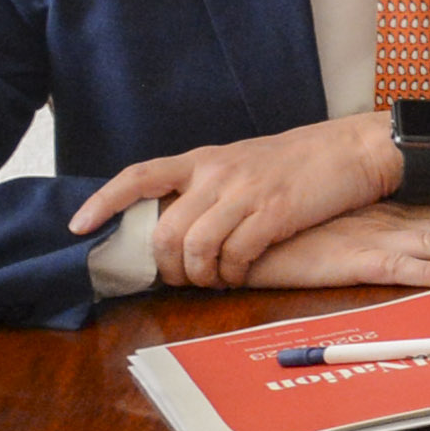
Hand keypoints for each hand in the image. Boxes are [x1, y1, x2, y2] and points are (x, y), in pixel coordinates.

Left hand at [68, 113, 400, 286]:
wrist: (351, 150)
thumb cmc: (298, 162)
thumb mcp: (243, 164)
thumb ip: (209, 189)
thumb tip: (176, 229)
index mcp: (205, 160)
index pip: (139, 176)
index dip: (103, 202)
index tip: (78, 227)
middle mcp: (218, 173)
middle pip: (165, 230)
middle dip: (167, 267)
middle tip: (183, 279)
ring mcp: (247, 192)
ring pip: (196, 247)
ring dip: (199, 277)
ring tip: (214, 281)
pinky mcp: (275, 212)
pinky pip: (235, 255)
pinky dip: (231, 275)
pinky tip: (240, 275)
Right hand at [244, 203, 429, 290]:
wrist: (253, 227)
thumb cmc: (297, 228)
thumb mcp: (343, 224)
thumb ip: (375, 229)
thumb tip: (408, 241)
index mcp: (391, 214)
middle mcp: (393, 223)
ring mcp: (376, 240)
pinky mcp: (355, 260)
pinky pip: (398, 268)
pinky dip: (428, 273)